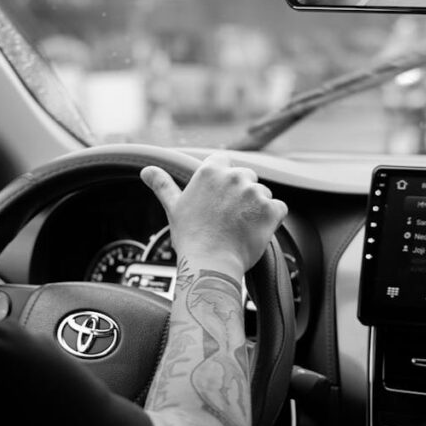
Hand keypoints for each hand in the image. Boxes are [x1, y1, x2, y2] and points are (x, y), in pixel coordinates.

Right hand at [140, 153, 287, 275]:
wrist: (210, 265)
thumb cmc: (190, 237)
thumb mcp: (174, 207)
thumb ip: (163, 184)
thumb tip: (146, 170)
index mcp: (211, 171)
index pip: (224, 161)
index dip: (222, 180)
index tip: (218, 197)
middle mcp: (234, 177)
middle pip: (246, 177)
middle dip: (241, 194)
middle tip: (228, 217)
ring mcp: (255, 192)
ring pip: (263, 193)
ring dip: (256, 207)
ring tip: (240, 227)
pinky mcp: (271, 209)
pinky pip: (279, 208)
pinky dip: (272, 219)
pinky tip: (255, 231)